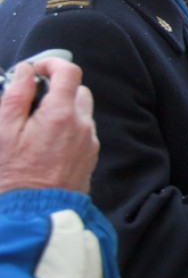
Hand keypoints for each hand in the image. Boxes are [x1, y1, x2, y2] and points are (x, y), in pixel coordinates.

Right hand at [0, 57, 98, 193]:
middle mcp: (83, 125)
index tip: (36, 69)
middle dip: (57, 89)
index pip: (69, 71)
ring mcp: (89, 142)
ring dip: (63, 109)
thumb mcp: (4, 130)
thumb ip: (17, 95)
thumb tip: (26, 71)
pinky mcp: (90, 156)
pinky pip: (83, 132)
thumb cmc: (14, 175)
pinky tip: (46, 143)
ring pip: (82, 112)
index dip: (52, 63)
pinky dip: (68, 128)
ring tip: (36, 125)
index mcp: (62, 114)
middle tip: (31, 101)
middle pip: (79, 91)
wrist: (35, 214)